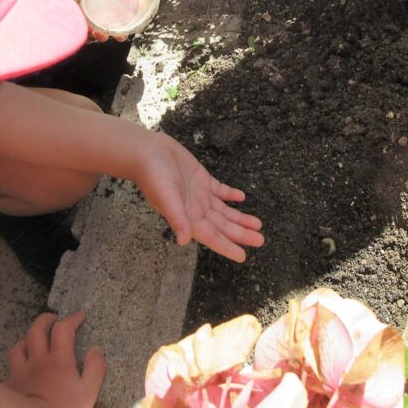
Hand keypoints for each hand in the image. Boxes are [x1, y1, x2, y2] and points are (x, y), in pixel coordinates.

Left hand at [5, 312, 106, 407]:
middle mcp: (37, 360)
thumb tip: (96, 349)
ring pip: (20, 346)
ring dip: (28, 339)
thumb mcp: (88, 393)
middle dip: (47, 320)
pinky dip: (18, 361)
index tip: (81, 315)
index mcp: (58, 360)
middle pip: (37, 330)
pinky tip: (22, 367)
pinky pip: (11, 366)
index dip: (73, 318)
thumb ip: (95, 368)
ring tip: (35, 342)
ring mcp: (20, 372)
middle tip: (54, 319)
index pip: (63, 329)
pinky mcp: (10, 385)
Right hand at [134, 132, 264, 261]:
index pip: (212, 236)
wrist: (146, 151)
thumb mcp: (166, 198)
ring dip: (240, 217)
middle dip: (241, 233)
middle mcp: (195, 209)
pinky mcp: (201, 179)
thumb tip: (183, 241)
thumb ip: (177, 219)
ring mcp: (199, 194)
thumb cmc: (153, 176)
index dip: (227, 246)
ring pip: (224, 210)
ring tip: (257, 224)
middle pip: (222, 225)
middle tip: (260, 240)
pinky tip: (241, 198)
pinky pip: (219, 190)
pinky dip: (230, 195)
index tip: (243, 256)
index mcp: (188, 217)